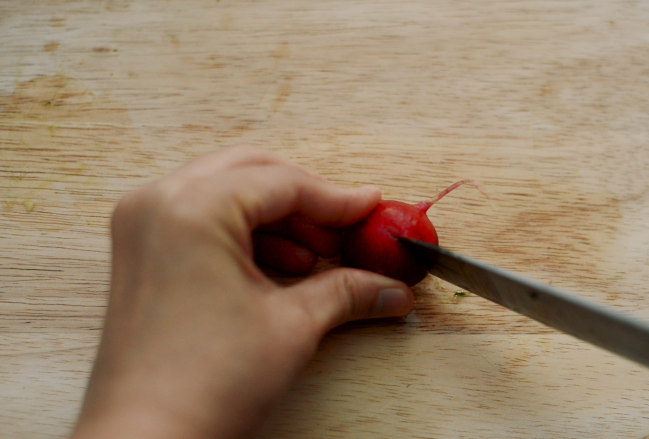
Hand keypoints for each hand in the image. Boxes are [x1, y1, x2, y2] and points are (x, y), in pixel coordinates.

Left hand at [71, 146, 414, 438]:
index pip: (281, 182)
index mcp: (191, 208)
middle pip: (252, 174)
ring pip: (227, 193)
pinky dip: (248, 234)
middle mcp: (159, 204)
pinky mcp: (143, 253)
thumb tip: (389, 286)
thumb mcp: (290, 326)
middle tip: (347, 226)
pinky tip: (285, 265)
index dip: (336, 198)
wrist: (147, 437)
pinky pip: (203, 220)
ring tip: (321, 253)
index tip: (371, 208)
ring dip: (279, 217)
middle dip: (307, 200)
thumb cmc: (201, 386)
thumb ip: (346, 291)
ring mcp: (144, 227)